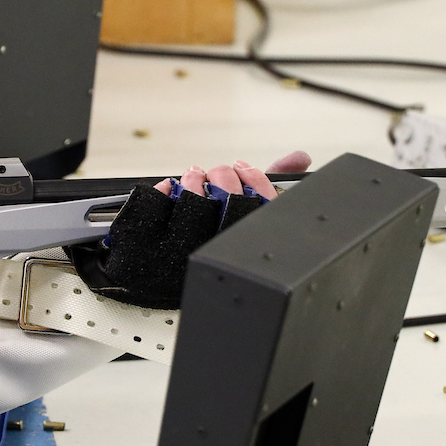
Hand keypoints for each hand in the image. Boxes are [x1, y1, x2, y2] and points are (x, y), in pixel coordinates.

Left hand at [76, 152, 312, 308]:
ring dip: (193, 180)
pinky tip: (167, 190)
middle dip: (223, 176)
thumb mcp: (241, 224)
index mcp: (242, 246)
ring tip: (194, 178)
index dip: (253, 178)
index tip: (244, 169)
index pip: (259, 201)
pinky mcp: (147, 250)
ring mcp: (179, 251)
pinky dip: (160, 192)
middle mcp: (214, 248)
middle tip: (217, 174)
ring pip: (191, 198)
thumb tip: (299, 157)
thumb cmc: (203, 252)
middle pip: (227, 194)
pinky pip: (153, 207)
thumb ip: (266, 188)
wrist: (153, 287)